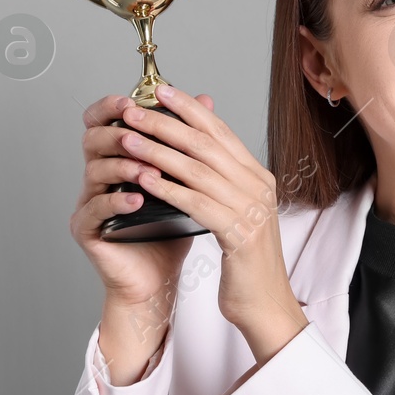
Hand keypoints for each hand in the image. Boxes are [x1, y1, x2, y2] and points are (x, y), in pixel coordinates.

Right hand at [70, 93, 200, 309]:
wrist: (158, 279)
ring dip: (123, 167)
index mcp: (117, 159)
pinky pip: (94, 209)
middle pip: (92, 140)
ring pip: (93, 171)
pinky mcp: (86, 229)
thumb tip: (206, 100)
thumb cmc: (168, 231)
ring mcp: (88, 202)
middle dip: (117, 133)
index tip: (131, 101)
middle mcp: (98, 177)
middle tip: (137, 133)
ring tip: (148, 171)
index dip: (111, 107)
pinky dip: (116, 202)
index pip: (104, 122)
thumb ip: (189, 141)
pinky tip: (137, 201)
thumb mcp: (185, 181)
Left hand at [117, 84, 301, 331]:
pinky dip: (168, 188)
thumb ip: (220, 180)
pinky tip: (144, 179)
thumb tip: (196, 154)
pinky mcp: (238, 234)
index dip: (189, 110)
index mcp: (257, 177)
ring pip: (197, 170)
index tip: (162, 92)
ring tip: (128, 139)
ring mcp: (250, 209)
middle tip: (134, 110)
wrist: (266, 303)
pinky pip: (196, 203)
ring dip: (158, 152)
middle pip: (205, 144)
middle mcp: (257, 186)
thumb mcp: (235, 212)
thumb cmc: (246, 260)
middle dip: (166, 124)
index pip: (220, 132)